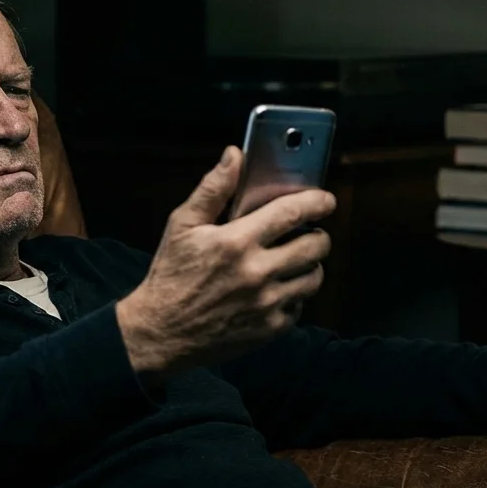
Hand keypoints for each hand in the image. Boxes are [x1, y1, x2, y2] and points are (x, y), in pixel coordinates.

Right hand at [116, 146, 334, 377]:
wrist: (160, 332)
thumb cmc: (170, 275)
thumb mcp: (182, 225)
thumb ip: (213, 188)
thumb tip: (235, 155)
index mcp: (236, 241)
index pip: (293, 213)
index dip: (317, 202)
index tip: (325, 199)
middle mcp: (257, 272)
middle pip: (316, 246)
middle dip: (318, 234)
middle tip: (308, 233)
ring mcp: (266, 304)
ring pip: (314, 277)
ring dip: (309, 265)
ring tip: (293, 261)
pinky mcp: (269, 329)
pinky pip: (300, 307)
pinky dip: (293, 296)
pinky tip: (276, 289)